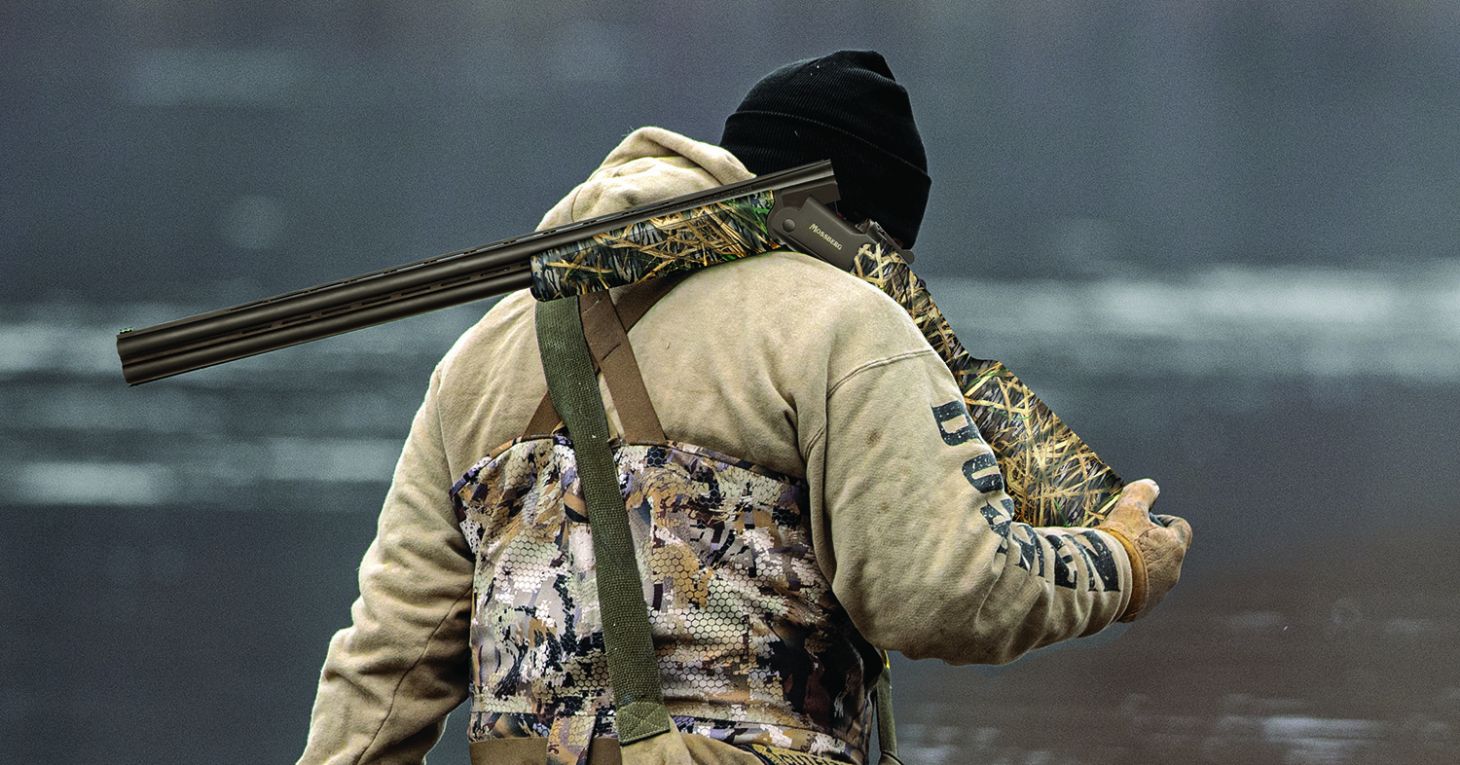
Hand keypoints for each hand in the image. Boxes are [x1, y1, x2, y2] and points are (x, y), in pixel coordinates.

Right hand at [1096, 479, 1192, 621]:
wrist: (1104, 582)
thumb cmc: (1120, 542)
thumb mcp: (1128, 509)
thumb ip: (1142, 493)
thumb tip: (1152, 485)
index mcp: (1174, 547)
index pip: (1181, 528)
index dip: (1165, 521)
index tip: (1146, 520)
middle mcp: (1173, 572)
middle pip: (1167, 554)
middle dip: (1150, 547)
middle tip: (1125, 541)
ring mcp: (1159, 593)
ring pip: (1154, 576)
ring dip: (1140, 569)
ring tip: (1114, 563)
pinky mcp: (1142, 609)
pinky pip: (1140, 596)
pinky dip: (1130, 588)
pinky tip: (1110, 581)